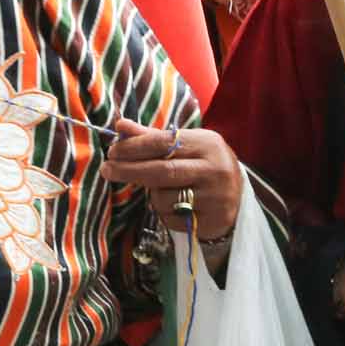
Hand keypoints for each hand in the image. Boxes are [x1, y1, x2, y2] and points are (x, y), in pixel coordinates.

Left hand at [102, 123, 242, 252]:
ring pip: (164, 197)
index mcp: (208, 143)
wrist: (237, 198)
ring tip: (159, 189)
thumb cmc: (203, 166)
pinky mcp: (210, 220)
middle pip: (162, 170)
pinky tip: (173, 206)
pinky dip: (162, 212)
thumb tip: (120, 125)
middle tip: (107, 170)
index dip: (134, 147)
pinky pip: (171, 218)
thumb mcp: (186, 146)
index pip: (164, 142)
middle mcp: (214, 168)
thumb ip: (152, 137)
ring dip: (151, 194)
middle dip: (129, 170)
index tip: (112, 152)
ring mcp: (214, 196)